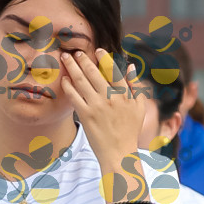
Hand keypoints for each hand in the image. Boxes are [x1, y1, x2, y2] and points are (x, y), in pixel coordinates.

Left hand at [59, 49, 146, 199]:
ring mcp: (97, 106)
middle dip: (83, 59)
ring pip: (82, 82)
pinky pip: (74, 97)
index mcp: (124, 94)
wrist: (119, 153)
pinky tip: (64, 79)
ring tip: (65, 58)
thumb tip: (131, 65)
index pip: (113, 71)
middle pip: (94, 73)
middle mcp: (110, 98)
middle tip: (75, 51)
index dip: (105, 59)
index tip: (97, 50)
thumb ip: (135, 85)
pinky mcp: (86, 116)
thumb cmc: (129, 131)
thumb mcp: (139, 107)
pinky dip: (68, 86)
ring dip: (72, 67)